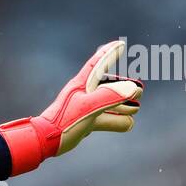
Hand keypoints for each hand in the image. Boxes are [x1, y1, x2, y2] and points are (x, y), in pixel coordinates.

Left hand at [0, 39, 143, 174]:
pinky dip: (116, 121)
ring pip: (108, 103)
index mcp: (83, 84)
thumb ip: (110, 96)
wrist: (46, 141)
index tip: (119, 44)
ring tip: (136, 108)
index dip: (109, 53)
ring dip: (123, 106)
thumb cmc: (64, 121)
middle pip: (108, 86)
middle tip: (139, 90)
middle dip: (124, 87)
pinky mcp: (84, 121)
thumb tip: (132, 89)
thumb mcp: (88, 107)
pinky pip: (104, 119)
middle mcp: (84, 93)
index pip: (97, 63)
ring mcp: (84, 108)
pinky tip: (128, 124)